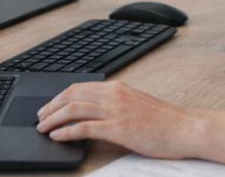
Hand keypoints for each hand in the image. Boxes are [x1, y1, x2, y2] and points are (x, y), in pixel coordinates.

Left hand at [36, 81, 198, 159]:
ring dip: (53, 119)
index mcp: (118, 88)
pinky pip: (84, 128)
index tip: (49, 106)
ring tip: (43, 128)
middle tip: (39, 118)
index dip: (59, 97)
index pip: (79, 87)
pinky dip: (66, 132)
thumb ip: (116, 104)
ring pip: (73, 109)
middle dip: (50, 107)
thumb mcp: (136, 105)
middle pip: (71, 95)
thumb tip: (94, 113)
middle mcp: (114, 95)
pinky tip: (57, 137)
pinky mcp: (118, 128)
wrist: (185, 129)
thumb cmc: (165, 122)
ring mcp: (115, 111)